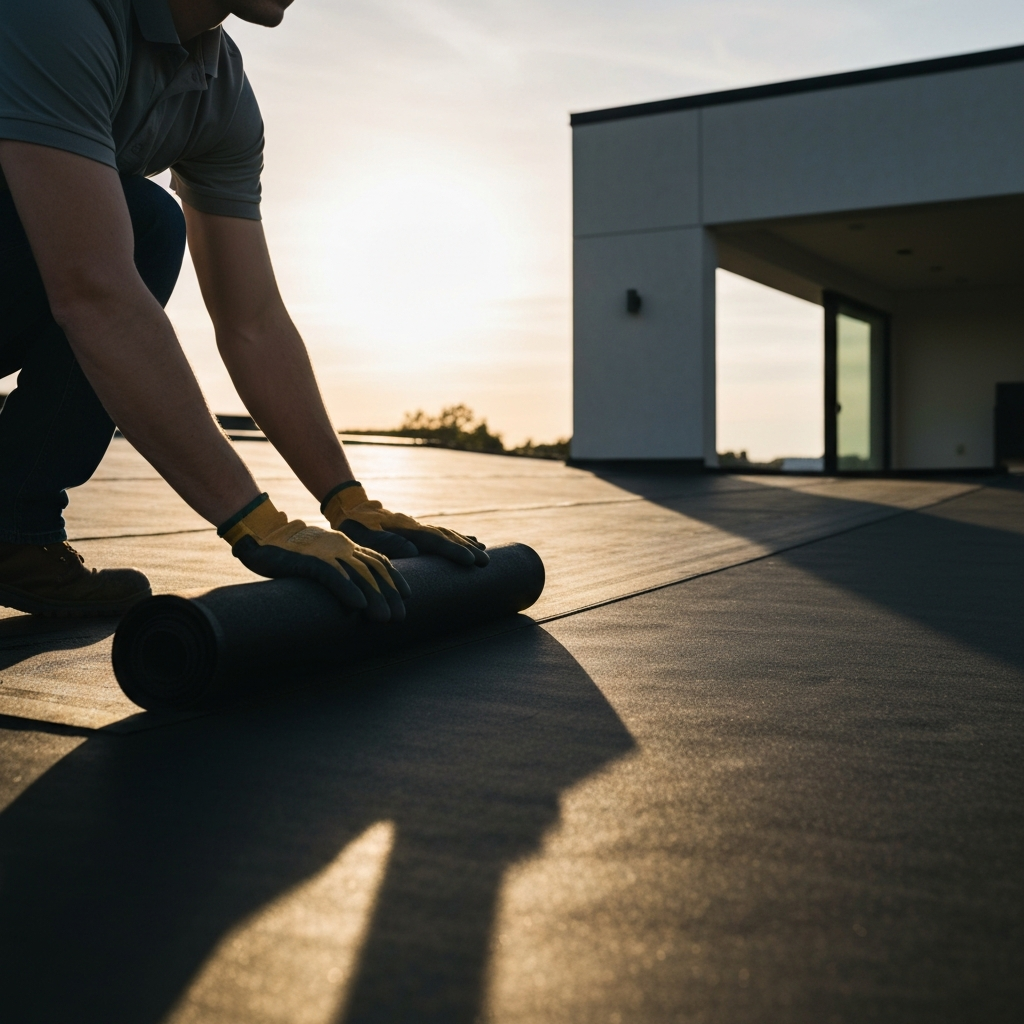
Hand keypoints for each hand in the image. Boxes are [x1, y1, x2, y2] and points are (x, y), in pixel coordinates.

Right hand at [219, 494, 409, 621]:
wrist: (261, 533)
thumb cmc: (289, 550)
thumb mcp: (319, 558)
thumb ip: (336, 569)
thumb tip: (350, 591)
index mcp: (345, 545)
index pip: (378, 560)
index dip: (395, 577)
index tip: (408, 595)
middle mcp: (341, 546)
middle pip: (374, 570)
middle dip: (390, 594)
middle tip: (401, 616)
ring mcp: (327, 552)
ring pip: (358, 574)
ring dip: (375, 597)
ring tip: (385, 618)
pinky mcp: (309, 559)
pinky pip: (333, 575)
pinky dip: (348, 590)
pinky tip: (358, 606)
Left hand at [322, 482, 488, 566]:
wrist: (349, 508)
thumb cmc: (353, 527)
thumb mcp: (362, 536)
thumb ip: (385, 543)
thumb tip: (414, 550)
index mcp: (404, 528)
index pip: (434, 540)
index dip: (453, 551)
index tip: (471, 561)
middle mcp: (414, 525)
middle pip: (445, 536)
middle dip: (466, 549)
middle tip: (486, 562)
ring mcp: (417, 526)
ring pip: (446, 533)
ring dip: (465, 544)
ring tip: (484, 553)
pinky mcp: (416, 529)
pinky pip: (441, 533)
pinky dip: (458, 538)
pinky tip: (471, 541)